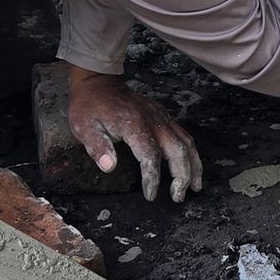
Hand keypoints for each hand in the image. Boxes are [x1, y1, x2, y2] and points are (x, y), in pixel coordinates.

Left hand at [66, 66, 203, 201]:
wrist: (99, 82)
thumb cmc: (90, 106)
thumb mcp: (84, 127)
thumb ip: (97, 147)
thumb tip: (109, 166)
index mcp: (134, 125)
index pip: (150, 155)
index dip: (153, 177)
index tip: (150, 195)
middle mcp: (153, 121)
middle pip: (178, 150)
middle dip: (182, 176)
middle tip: (178, 197)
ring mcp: (161, 117)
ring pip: (186, 142)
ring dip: (193, 166)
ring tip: (195, 186)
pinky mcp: (163, 116)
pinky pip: (184, 135)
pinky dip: (191, 153)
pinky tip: (191, 165)